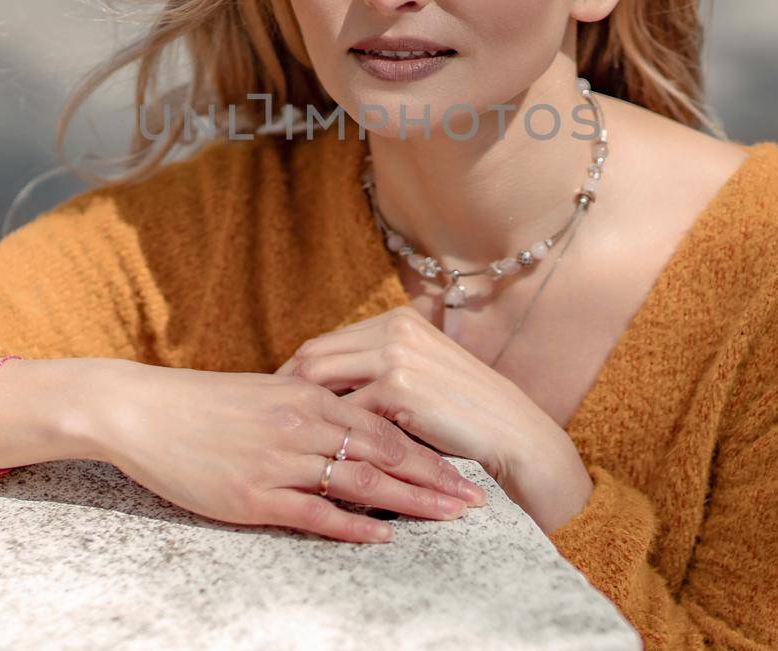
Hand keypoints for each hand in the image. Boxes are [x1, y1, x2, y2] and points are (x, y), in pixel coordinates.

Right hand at [101, 361, 487, 543]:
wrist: (142, 409)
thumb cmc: (203, 402)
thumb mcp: (266, 392)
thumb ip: (311, 407)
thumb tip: (351, 426)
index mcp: (309, 396)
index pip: (386, 427)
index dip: (429, 454)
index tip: (464, 473)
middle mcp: (302, 425)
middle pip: (386, 456)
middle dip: (435, 483)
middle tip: (475, 504)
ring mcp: (279, 461)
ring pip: (361, 485)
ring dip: (410, 506)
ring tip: (447, 521)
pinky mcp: (253, 495)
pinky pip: (314, 514)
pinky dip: (352, 528)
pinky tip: (382, 539)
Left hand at [274, 306, 553, 486]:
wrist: (512, 432)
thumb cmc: (466, 412)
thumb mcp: (422, 373)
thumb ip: (379, 368)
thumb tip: (322, 385)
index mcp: (398, 320)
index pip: (326, 343)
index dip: (296, 374)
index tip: (275, 402)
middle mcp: (394, 329)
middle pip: (313, 357)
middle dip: (285, 393)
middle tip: (265, 424)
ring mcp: (395, 355)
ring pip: (320, 384)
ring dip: (299, 415)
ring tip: (281, 440)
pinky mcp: (398, 388)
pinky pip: (345, 414)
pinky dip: (329, 439)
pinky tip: (316, 457)